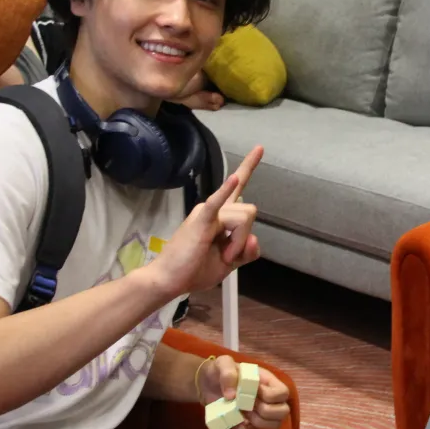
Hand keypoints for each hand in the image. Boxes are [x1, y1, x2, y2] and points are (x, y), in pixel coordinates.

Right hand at [146, 148, 263, 297]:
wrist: (170, 280)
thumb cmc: (194, 270)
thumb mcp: (229, 264)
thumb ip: (247, 251)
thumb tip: (253, 237)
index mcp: (221, 216)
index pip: (238, 188)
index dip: (249, 167)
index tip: (260, 147)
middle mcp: (215, 209)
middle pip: (249, 212)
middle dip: (244, 238)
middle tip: (227, 256)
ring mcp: (207, 212)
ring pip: (243, 217)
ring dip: (238, 242)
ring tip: (221, 255)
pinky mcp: (200, 219)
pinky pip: (217, 203)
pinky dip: (226, 190)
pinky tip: (234, 179)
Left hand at [199, 353, 291, 428]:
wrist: (206, 384)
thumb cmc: (219, 370)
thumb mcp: (222, 364)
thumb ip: (228, 373)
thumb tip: (232, 396)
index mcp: (267, 382)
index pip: (283, 393)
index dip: (271, 396)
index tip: (254, 391)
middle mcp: (268, 399)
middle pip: (284, 412)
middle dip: (266, 411)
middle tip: (248, 405)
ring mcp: (259, 414)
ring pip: (273, 425)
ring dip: (257, 422)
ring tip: (242, 412)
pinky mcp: (246, 425)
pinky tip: (236, 422)